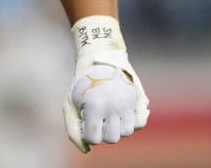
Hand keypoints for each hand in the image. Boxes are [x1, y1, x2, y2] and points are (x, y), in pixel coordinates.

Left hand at [63, 17, 149, 152]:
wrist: (99, 59)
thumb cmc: (81, 84)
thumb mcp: (70, 104)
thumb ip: (73, 130)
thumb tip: (86, 150)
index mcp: (94, 105)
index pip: (95, 139)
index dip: (90, 134)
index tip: (87, 123)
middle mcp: (113, 105)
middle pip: (113, 138)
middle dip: (104, 132)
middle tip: (99, 118)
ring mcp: (127, 102)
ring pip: (127, 132)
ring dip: (118, 127)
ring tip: (109, 114)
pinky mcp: (138, 99)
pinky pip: (139, 123)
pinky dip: (131, 122)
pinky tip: (121, 112)